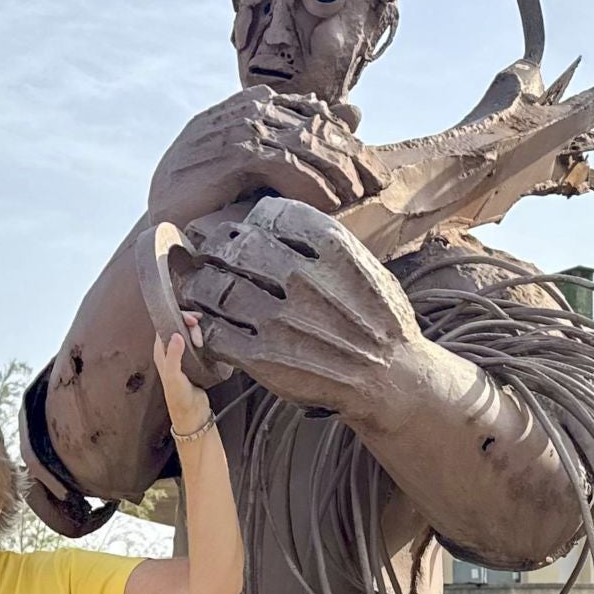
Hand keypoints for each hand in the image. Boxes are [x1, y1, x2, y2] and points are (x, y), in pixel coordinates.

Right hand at [148, 88, 384, 227]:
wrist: (166, 222)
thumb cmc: (211, 196)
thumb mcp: (265, 165)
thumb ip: (303, 139)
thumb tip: (355, 111)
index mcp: (255, 103)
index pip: (314, 115)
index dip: (347, 143)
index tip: (373, 173)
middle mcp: (248, 108)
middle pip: (315, 126)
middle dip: (350, 157)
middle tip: (376, 185)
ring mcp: (239, 127)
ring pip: (306, 144)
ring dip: (336, 172)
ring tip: (356, 197)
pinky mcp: (234, 152)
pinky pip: (286, 164)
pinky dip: (311, 184)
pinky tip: (328, 204)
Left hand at [152, 315, 211, 435]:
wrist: (192, 413)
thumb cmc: (179, 398)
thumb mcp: (173, 376)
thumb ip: (174, 355)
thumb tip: (176, 335)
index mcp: (161, 353)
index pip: (165, 326)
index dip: (177, 318)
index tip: (190, 321)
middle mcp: (170, 352)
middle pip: (178, 327)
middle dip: (189, 325)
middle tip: (198, 332)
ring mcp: (182, 356)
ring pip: (189, 334)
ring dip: (197, 333)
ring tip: (202, 342)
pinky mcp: (194, 360)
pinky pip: (197, 343)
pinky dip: (203, 340)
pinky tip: (207, 343)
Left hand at [179, 196, 422, 416]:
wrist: (391, 378)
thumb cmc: (379, 321)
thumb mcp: (364, 265)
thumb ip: (321, 244)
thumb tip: (273, 222)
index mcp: (330, 247)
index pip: (270, 214)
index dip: (252, 221)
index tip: (248, 231)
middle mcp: (302, 277)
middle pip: (235, 246)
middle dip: (217, 248)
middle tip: (212, 255)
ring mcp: (281, 319)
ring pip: (216, 287)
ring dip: (201, 286)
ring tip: (201, 288)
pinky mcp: (264, 358)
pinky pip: (215, 333)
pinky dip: (205, 326)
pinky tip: (209, 325)